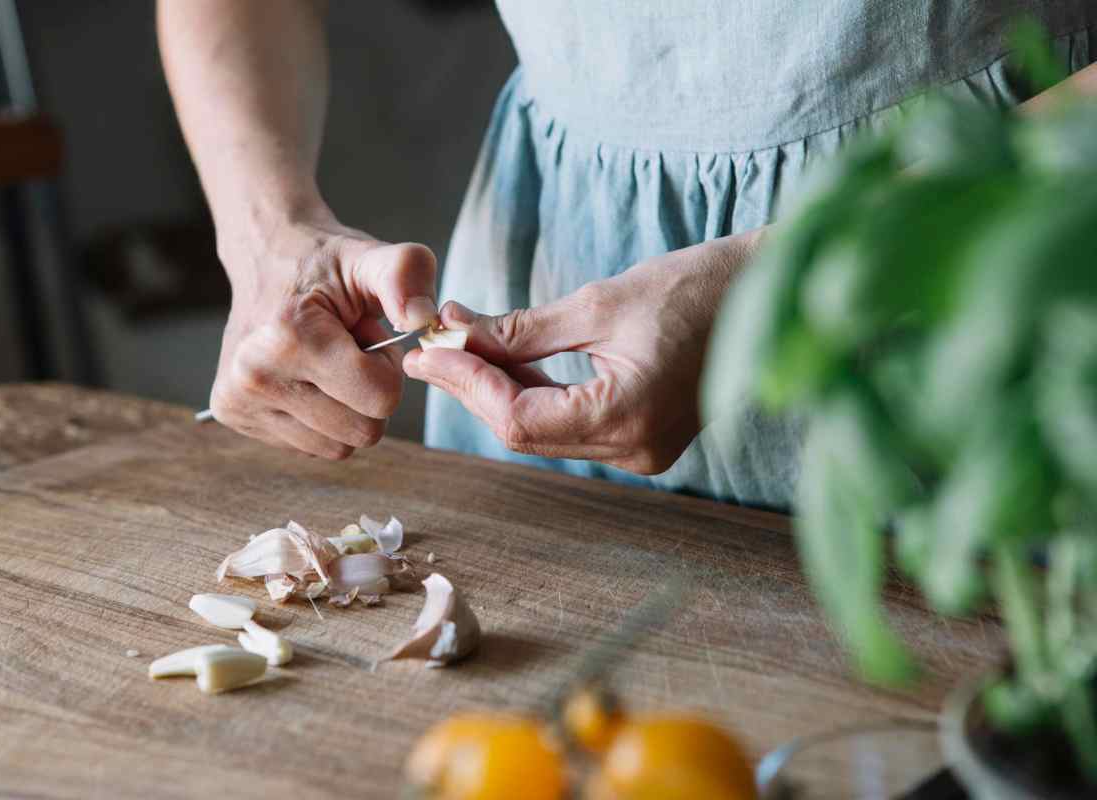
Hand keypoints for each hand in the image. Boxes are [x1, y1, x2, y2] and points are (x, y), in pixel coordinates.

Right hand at [210, 211, 438, 458]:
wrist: (265, 257)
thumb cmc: (324, 264)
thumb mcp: (372, 257)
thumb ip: (406, 276)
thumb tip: (424, 319)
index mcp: (288, 337)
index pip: (381, 398)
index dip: (388, 367)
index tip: (368, 336)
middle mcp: (253, 376)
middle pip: (363, 431)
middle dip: (370, 393)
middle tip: (348, 350)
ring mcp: (239, 401)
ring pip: (338, 447)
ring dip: (346, 408)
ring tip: (327, 362)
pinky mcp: (233, 416)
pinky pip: (310, 446)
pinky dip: (321, 418)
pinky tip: (306, 377)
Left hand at [403, 235, 755, 473]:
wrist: (768, 293)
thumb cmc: (697, 287)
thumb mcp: (600, 303)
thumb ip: (523, 329)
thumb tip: (458, 334)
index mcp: (626, 418)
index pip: (517, 419)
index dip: (466, 384)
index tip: (428, 349)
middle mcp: (633, 450)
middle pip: (525, 431)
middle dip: (474, 386)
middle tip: (434, 344)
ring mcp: (641, 449)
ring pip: (544, 431)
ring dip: (500, 390)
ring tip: (459, 346)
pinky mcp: (643, 436)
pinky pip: (571, 424)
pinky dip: (535, 394)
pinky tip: (506, 361)